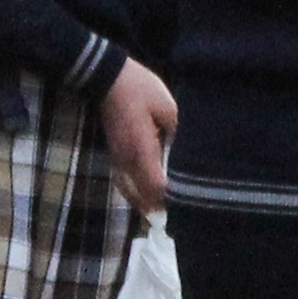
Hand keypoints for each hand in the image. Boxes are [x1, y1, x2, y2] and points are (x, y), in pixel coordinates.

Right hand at [99, 58, 178, 219]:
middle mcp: (127, 160)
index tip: (189, 206)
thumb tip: (184, 154)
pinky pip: (124, 184)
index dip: (171, 200)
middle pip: (142, 197)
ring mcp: (118, 159)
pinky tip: (147, 199)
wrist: (108, 78)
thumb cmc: (140, 89)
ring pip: (131, 193)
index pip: (156, 186)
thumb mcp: (168, 107)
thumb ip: (177, 134)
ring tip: (165, 216)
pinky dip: (136, 195)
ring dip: (147, 205)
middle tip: (181, 220)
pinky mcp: (114, 155)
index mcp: (142, 148)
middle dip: (161, 209)